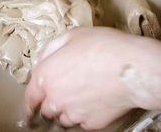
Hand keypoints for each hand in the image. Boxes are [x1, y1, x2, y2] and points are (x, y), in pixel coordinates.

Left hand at [23, 27, 142, 129]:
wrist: (132, 68)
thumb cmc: (105, 48)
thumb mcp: (72, 36)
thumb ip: (52, 49)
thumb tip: (45, 59)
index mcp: (46, 75)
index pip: (30, 97)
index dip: (28, 104)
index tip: (28, 111)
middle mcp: (56, 97)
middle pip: (46, 109)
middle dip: (51, 103)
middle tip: (63, 94)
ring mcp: (73, 112)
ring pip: (62, 119)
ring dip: (66, 111)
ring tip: (80, 98)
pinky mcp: (91, 122)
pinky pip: (81, 123)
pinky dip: (83, 116)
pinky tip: (93, 102)